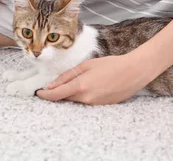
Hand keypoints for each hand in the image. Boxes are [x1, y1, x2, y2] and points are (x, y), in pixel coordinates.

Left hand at [35, 54, 150, 104]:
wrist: (134, 72)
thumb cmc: (111, 64)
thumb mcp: (87, 65)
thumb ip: (68, 75)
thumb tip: (52, 85)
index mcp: (81, 86)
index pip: (56, 95)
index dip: (45, 95)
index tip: (38, 93)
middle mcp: (86, 98)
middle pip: (65, 98)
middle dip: (58, 93)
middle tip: (54, 85)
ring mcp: (95, 105)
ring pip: (75, 101)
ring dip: (71, 94)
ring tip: (77, 82)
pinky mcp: (102, 107)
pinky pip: (85, 102)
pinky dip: (81, 96)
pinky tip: (88, 86)